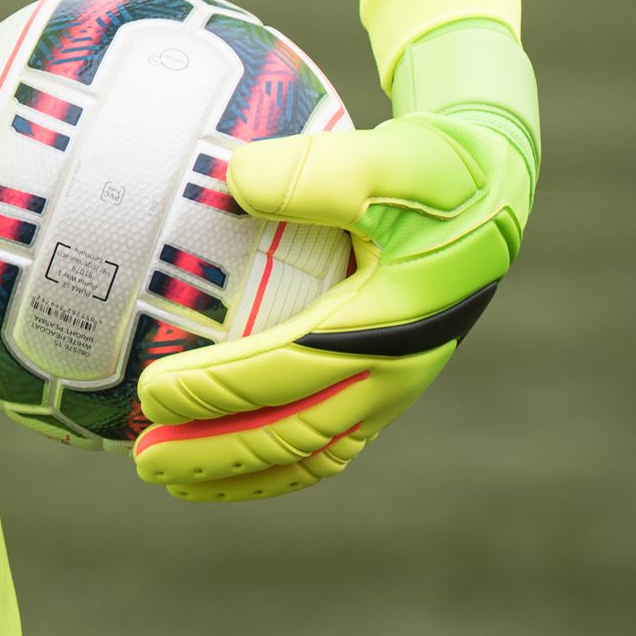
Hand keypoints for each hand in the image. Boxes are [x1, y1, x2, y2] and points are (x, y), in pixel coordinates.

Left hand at [131, 22, 536, 505]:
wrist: (491, 191)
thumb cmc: (432, 169)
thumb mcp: (386, 157)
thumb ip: (315, 170)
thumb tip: (232, 176)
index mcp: (385, 326)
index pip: (282, 372)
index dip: (215, 392)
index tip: (148, 393)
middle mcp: (391, 372)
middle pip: (288, 435)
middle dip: (212, 453)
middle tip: (143, 459)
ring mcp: (392, 389)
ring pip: (308, 454)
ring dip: (238, 473)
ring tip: (170, 478)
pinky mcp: (388, 389)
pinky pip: (325, 443)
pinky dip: (272, 462)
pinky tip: (217, 457)